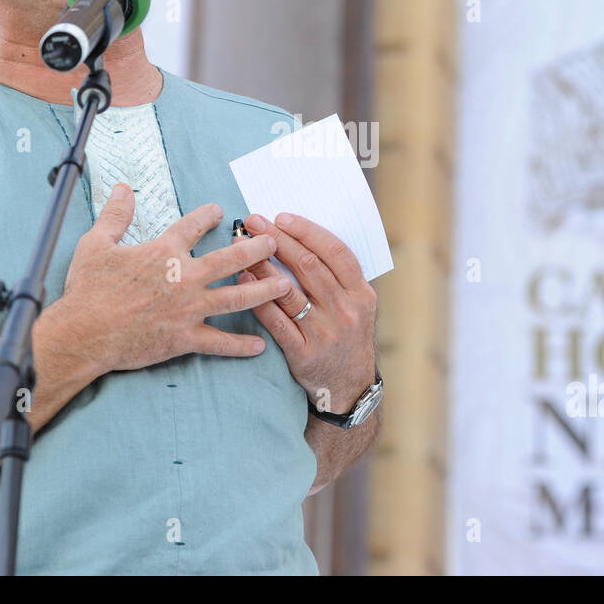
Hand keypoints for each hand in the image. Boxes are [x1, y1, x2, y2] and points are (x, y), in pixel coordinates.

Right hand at [48, 183, 291, 380]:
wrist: (84, 333)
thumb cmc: (88, 289)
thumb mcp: (96, 243)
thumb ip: (115, 215)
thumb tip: (122, 188)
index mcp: (164, 252)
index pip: (192, 226)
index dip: (208, 216)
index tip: (221, 211)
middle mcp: (184, 277)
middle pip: (230, 259)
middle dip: (256, 249)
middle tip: (274, 243)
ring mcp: (189, 309)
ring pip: (237, 297)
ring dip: (264, 290)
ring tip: (284, 285)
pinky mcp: (185, 338)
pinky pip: (220, 342)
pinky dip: (241, 345)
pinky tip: (261, 346)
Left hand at [235, 213, 377, 414]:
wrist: (349, 387)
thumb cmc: (347, 336)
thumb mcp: (358, 305)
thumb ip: (337, 276)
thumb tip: (299, 237)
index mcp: (362, 294)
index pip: (335, 252)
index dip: (307, 231)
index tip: (281, 217)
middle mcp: (346, 311)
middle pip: (309, 266)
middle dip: (278, 239)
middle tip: (253, 221)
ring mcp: (325, 333)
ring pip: (289, 291)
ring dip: (262, 265)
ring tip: (241, 246)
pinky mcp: (304, 354)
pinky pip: (276, 322)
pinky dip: (258, 299)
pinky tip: (244, 281)